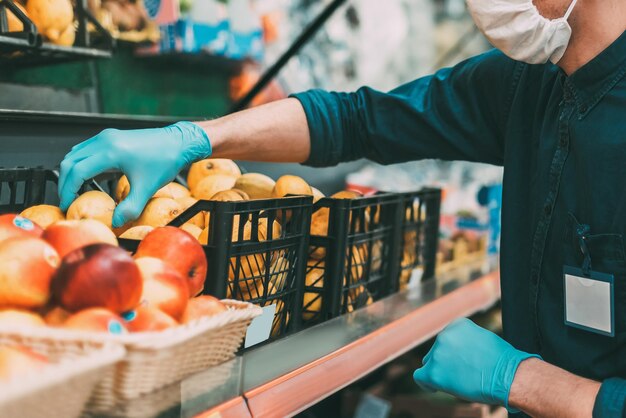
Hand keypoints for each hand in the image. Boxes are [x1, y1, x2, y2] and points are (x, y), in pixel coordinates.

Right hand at [59, 122, 210, 227]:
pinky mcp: (111, 136)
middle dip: (64, 182)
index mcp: (110, 151)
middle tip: (66, 200)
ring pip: (75, 153)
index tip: (67, 205)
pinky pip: (86, 149)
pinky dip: (80, 163)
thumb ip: (130, 207)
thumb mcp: (148, 188)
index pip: (77, 172)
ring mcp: (106, 136)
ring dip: (71, 171)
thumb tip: (115, 223)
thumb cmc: (165, 161)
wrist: (179, 142)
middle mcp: (104, 140)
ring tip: (74, 191)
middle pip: (70, 161)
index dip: (68, 190)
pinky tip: (87, 178)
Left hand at [413, 318, 539, 410]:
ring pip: (430, 364)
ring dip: (441, 372)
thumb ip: (465, 342)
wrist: (507, 376)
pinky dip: (426, 383)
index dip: (453, 353)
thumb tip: (455, 353)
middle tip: (462, 374)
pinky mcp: (434, 372)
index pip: (447, 340)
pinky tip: (435, 388)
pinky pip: (420, 377)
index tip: (462, 362)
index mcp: (457, 324)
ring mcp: (438, 353)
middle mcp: (444, 335)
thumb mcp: (483, 340)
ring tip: (459, 381)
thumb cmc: (502, 362)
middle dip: (445, 362)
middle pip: (436, 351)